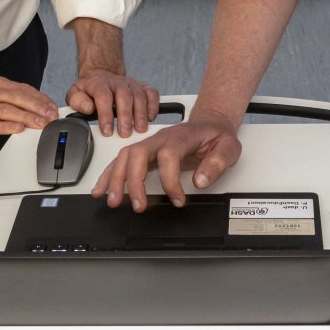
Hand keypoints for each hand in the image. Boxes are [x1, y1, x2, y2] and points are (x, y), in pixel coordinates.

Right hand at [0, 74, 56, 138]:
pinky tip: (16, 129)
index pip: (21, 89)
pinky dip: (4, 126)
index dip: (39, 98)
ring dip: (26, 117)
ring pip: (6, 110)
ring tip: (41, 124)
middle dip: (38, 108)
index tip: (52, 107)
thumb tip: (21, 101)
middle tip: (52, 116)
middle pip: (18, 98)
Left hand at [65, 67, 160, 137]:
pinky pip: (152, 93)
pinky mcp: (142, 87)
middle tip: (125, 133)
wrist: (102, 74)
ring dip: (140, 114)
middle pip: (124, 96)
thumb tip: (87, 108)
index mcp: (100, 84)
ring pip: (139, 96)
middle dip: (126, 116)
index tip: (107, 130)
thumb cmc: (90, 88)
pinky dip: (153, 105)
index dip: (106, 115)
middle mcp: (117, 82)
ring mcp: (131, 84)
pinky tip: (150, 117)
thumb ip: (77, 101)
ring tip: (140, 129)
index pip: (104, 97)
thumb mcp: (76, 93)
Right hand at [90, 116, 240, 210]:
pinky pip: (122, 161)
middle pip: (138, 154)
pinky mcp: (144, 152)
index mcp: (181, 137)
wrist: (209, 124)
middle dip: (134, 181)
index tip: (179, 200)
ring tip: (112, 201)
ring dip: (116, 179)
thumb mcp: (229, 147)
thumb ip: (217, 163)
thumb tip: (200, 181)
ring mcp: (150, 144)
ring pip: (125, 157)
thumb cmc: (216, 136)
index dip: (171, 181)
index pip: (168, 156)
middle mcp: (161, 138)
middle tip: (137, 206)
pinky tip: (101, 189)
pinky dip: (109, 175)